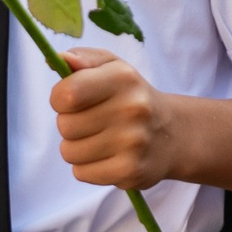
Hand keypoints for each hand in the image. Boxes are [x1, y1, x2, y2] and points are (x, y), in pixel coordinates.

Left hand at [51, 49, 177, 189]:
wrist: (172, 134)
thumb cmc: (131, 96)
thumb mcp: (112, 67)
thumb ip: (84, 58)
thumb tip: (60, 59)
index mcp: (123, 78)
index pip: (67, 94)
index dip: (59, 98)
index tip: (71, 100)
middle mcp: (132, 109)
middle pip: (65, 126)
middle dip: (70, 123)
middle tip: (92, 121)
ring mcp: (133, 143)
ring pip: (69, 152)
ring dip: (77, 147)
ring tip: (99, 139)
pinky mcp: (131, 171)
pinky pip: (81, 173)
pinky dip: (87, 167)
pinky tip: (106, 156)